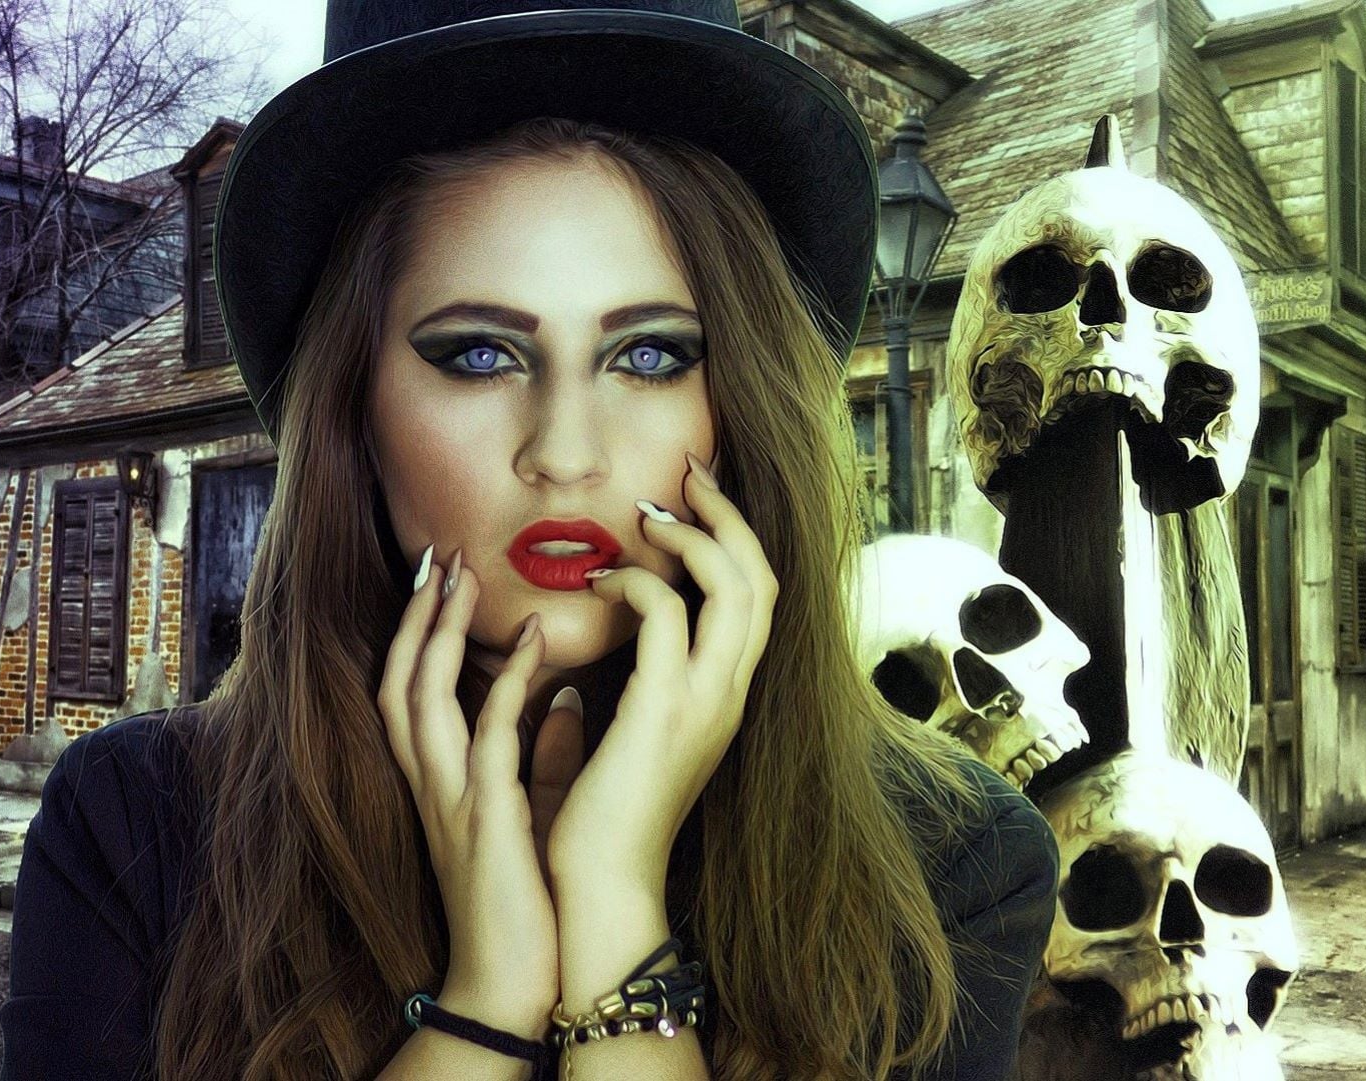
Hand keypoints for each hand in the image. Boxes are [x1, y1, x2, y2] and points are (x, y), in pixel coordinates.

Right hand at [377, 548, 573, 1036]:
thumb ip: (540, 755)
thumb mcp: (528, 814)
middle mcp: (430, 784)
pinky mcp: (486, 818)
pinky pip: (490, 735)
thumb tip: (564, 700)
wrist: (514, 981)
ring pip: (420, 697)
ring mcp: (450, 800)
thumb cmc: (525, 901)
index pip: (407, 692)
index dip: (416, 633)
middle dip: (414, 615)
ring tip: (465, 573)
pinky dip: (510, 680)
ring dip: (440, 631)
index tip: (440, 577)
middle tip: (437, 553)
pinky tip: (535, 636)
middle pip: (396, 680)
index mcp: (438, 783)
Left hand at [546, 453, 778, 890]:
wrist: (602, 887)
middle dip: (727, 514)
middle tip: (687, 472)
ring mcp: (708, 701)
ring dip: (691, 535)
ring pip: (736, 585)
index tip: (694, 496)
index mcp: (727, 697)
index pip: (759, 597)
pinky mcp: (666, 710)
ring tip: (646, 515)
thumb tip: (608, 636)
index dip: (734, 537)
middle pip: (764, 577)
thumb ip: (638, 685)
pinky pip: (670, 614)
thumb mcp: (633, 736)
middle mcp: (733, 693)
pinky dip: (639, 580)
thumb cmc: (605, 817)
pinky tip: (600, 580)